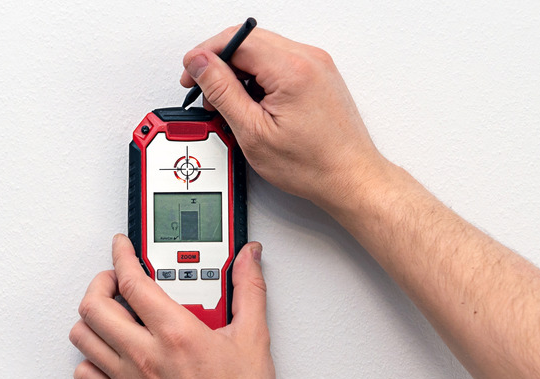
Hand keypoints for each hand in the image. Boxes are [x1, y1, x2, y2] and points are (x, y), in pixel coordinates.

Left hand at [69, 235, 275, 378]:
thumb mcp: (254, 338)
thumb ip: (248, 290)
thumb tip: (248, 259)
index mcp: (175, 333)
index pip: (131, 281)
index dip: (122, 255)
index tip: (123, 247)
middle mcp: (145, 356)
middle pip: (95, 305)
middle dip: (100, 282)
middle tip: (116, 278)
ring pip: (83, 337)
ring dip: (92, 316)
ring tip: (110, 309)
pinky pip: (85, 375)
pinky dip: (89, 356)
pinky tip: (108, 349)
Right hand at [180, 26, 388, 209]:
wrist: (349, 177)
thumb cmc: (312, 164)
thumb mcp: (253, 132)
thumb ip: (222, 91)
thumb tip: (200, 63)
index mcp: (291, 69)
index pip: (236, 40)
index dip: (206, 55)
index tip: (191, 74)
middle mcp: (308, 58)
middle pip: (248, 40)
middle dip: (219, 63)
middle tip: (204, 91)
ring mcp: (317, 64)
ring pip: (262, 51)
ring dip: (239, 72)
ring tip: (231, 105)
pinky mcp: (319, 74)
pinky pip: (279, 63)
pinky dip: (259, 78)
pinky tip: (254, 104)